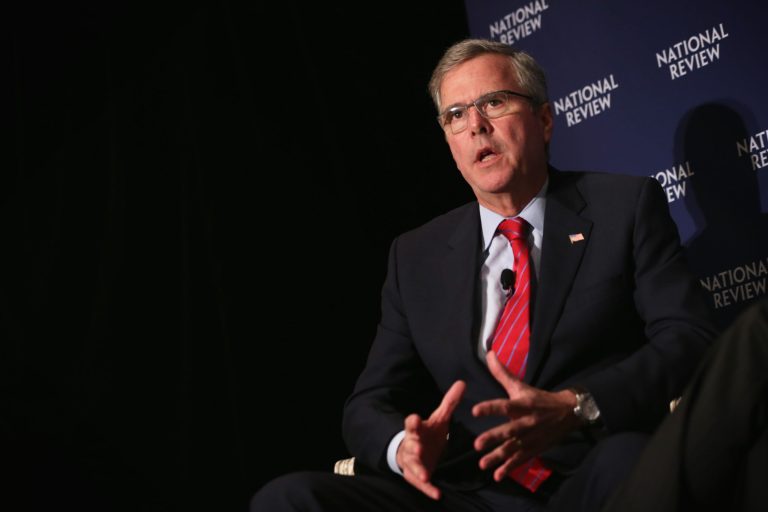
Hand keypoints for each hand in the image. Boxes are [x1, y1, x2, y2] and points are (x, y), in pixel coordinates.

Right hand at [396, 380, 465, 499]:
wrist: (412, 454)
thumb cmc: (427, 434)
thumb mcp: (438, 419)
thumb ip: (449, 403)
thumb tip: (463, 383)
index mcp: (417, 430)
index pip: (411, 423)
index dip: (412, 422)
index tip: (415, 419)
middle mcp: (412, 445)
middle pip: (411, 445)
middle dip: (414, 446)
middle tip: (418, 448)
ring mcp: (412, 462)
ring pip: (413, 465)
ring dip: (418, 469)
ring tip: (425, 474)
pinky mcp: (416, 476)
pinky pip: (421, 483)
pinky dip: (428, 489)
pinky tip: (438, 494)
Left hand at [472, 351, 579, 481]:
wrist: (568, 412)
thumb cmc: (538, 398)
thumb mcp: (521, 386)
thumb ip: (502, 373)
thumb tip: (489, 353)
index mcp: (523, 405)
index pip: (505, 405)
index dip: (490, 408)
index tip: (475, 410)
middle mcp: (527, 422)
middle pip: (509, 431)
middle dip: (493, 438)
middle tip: (476, 444)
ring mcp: (532, 438)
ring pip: (513, 449)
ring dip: (498, 457)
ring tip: (482, 464)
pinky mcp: (535, 449)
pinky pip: (521, 460)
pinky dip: (510, 468)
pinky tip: (497, 476)